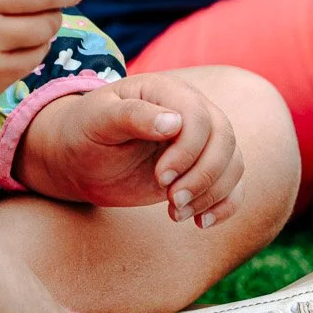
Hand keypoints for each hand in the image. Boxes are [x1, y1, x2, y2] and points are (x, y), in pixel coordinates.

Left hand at [17, 73, 243, 223]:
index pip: (199, 117)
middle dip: (203, 176)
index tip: (160, 178)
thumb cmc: (84, 131)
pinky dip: (225, 205)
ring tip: (175, 212)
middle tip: (171, 201)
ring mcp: (198, 141)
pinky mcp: (199, 168)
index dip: (187, 151)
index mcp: (165, 91)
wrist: (79, 158)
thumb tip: (173, 122)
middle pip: (224, 139)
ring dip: (211, 193)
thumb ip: (133, 115)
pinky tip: (200, 222)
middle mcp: (188, 111)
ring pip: (232, 162)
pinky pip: (232, 184)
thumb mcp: (99, 120)